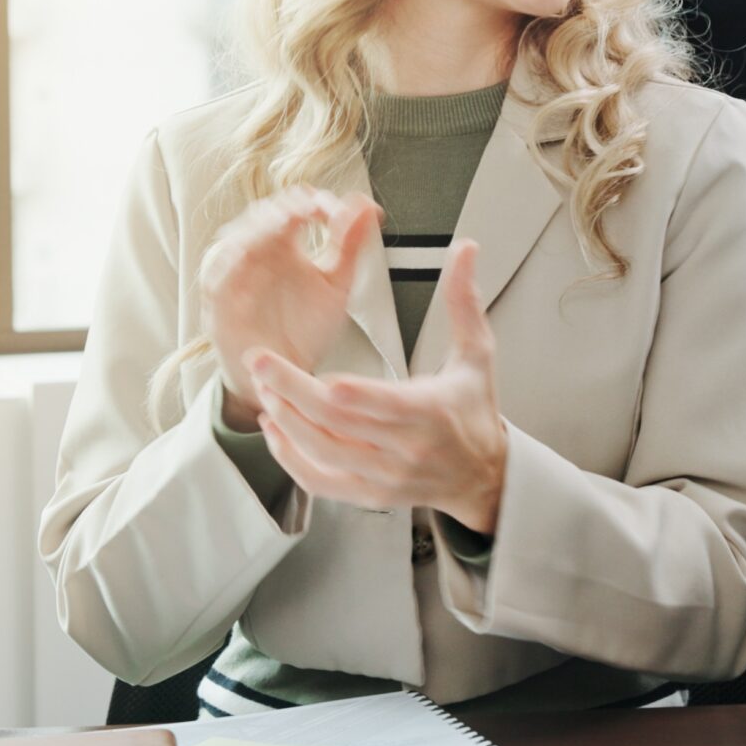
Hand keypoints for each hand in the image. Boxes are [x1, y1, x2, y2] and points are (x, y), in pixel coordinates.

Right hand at [200, 187, 381, 431]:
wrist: (288, 376)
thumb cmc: (307, 329)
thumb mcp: (337, 285)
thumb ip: (350, 245)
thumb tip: (369, 205)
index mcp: (285, 244)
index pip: (295, 206)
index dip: (316, 203)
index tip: (339, 212)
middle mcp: (258, 254)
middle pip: (263, 214)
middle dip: (288, 208)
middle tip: (313, 208)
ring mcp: (235, 276)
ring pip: (235, 238)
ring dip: (259, 227)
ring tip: (286, 221)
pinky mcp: (219, 303)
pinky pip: (215, 276)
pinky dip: (228, 261)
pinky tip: (248, 253)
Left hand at [248, 240, 511, 535]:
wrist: (483, 475)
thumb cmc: (475, 411)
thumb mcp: (478, 354)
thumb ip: (464, 301)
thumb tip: (466, 251)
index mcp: (431, 412)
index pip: (383, 404)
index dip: (348, 392)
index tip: (318, 372)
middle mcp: (406, 449)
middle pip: (338, 424)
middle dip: (293, 392)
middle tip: (262, 364)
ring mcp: (385, 476)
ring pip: (322, 452)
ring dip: (287, 421)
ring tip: (266, 389)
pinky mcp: (369, 494)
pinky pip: (319, 481)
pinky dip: (290, 456)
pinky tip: (276, 428)